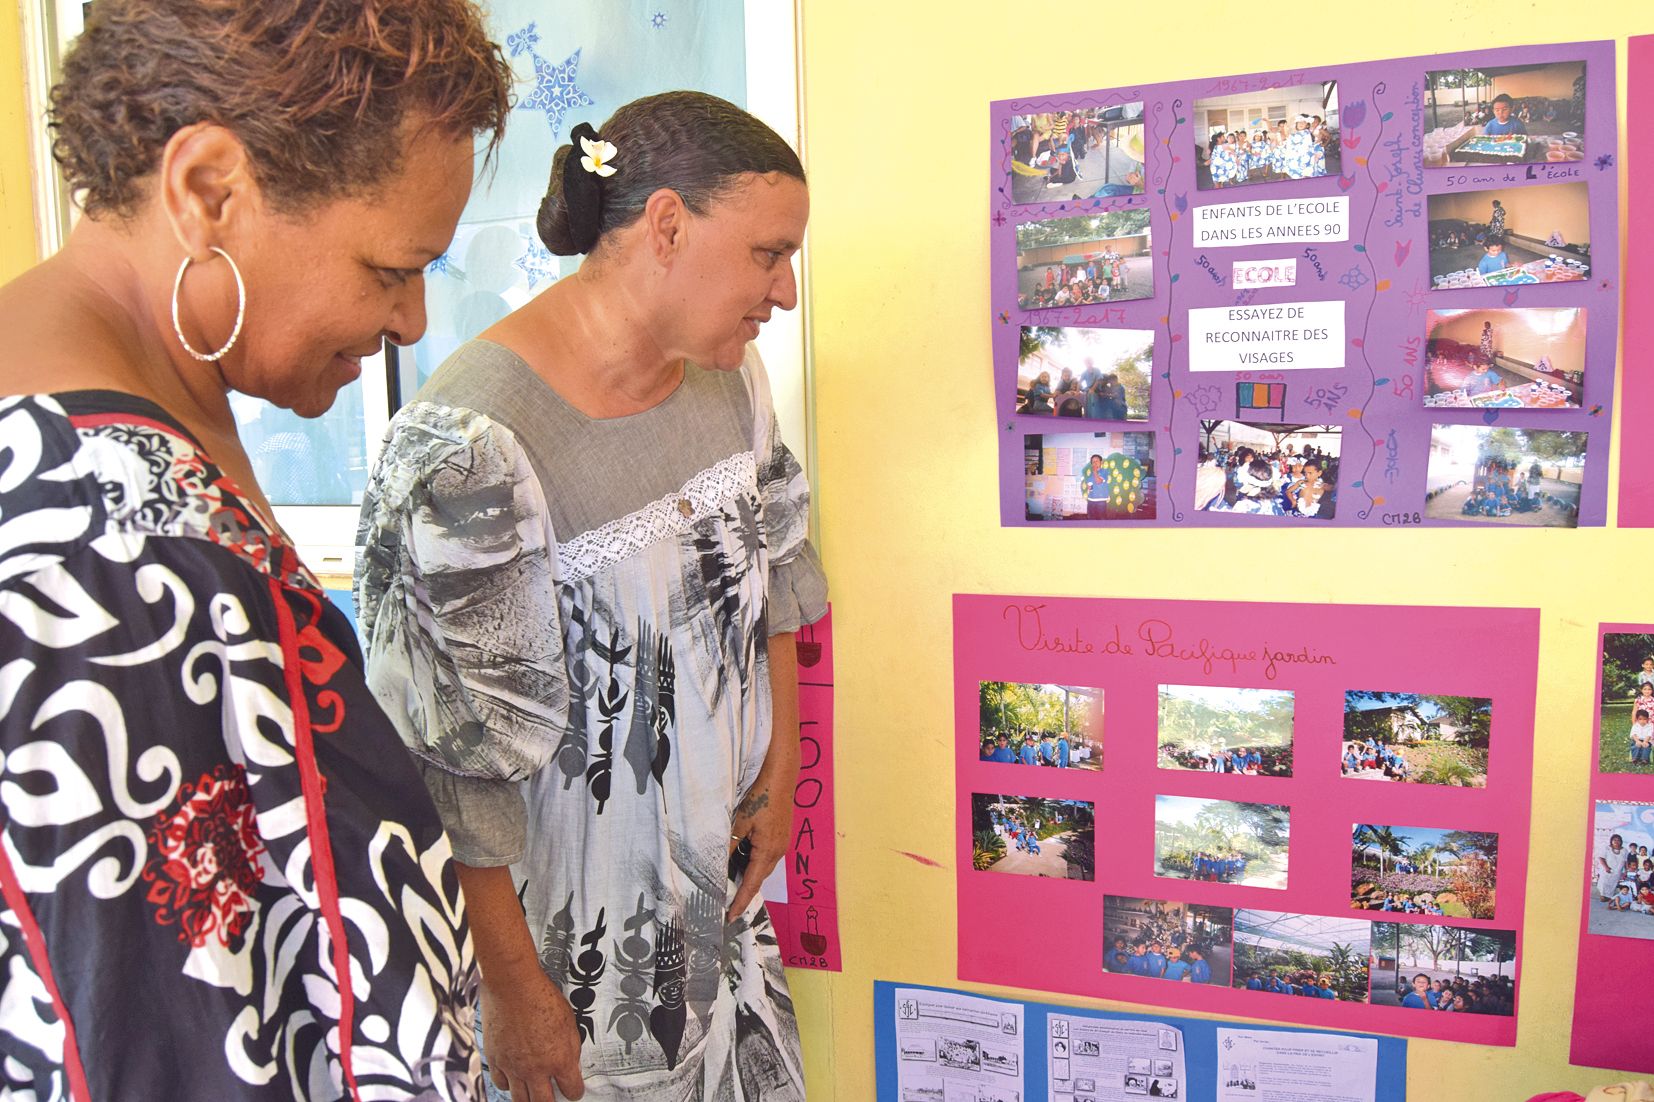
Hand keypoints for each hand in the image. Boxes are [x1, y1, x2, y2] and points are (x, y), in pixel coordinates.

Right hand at [481, 971, 584, 1100]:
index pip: (572, 1090)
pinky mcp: (495, 1059)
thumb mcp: (569, 1022)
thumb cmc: (542, 996)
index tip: (574, 1091)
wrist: (512, 985)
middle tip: (552, 1098)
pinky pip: (501, 1083)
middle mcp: (536, 1069)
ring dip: (528, 1099)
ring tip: (532, 1095)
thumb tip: (570, 1064)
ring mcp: (513, 1066)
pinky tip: (512, 1079)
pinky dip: (508, 1084)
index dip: (575, 1092)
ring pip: (520, 1100)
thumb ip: (570, 1048)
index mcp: (559, 1059)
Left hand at [727, 772, 793, 921]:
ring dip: (749, 875)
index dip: (740, 902)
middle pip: (759, 877)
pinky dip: (754, 862)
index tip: (730, 917)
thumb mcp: (739, 823)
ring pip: (763, 866)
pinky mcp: (782, 835)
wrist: (780, 777)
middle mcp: (778, 851)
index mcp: (767, 852)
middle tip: (727, 903)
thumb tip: (717, 865)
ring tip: (732, 883)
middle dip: (744, 891)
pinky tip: (743, 858)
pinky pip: (767, 856)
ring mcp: (782, 843)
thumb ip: (729, 846)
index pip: (751, 884)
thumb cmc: (760, 798)